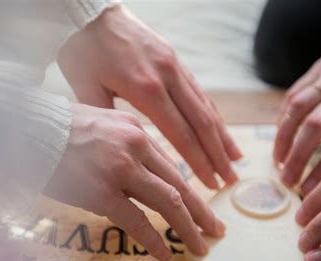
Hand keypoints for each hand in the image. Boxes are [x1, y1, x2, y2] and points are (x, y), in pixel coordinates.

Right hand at [44, 104, 225, 260]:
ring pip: (168, 202)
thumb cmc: (59, 129)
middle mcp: (135, 148)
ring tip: (200, 246)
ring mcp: (120, 170)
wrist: (27, 130)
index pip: (172, 166)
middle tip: (216, 230)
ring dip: (187, 227)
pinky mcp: (101, 192)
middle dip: (201, 212)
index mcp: (136, 131)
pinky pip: (136, 221)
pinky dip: (154, 239)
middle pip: (179, 185)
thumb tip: (144, 173)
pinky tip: (165, 253)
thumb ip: (127, 147)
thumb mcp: (102, 126)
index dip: (191, 190)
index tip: (203, 206)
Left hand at [58, 4, 240, 188]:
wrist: (92, 10)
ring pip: (206, 106)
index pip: (181, 134)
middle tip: (231, 180)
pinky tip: (221, 129)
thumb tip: (118, 149)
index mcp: (145, 88)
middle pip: (201, 123)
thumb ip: (106, 120)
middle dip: (218, 155)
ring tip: (235, 159)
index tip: (211, 184)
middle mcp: (168, 77)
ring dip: (222, 135)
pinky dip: (214, 114)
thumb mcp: (86, 86)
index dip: (199, 161)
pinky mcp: (176, 60)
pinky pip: (200, 91)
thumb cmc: (84, 49)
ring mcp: (175, 66)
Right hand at [274, 13, 320, 191]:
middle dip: (298, 157)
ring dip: (283, 139)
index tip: (310, 189)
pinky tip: (279, 138)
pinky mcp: (314, 72)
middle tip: (287, 181)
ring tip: (277, 162)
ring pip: (297, 111)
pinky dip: (282, 120)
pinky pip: (292, 97)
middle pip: (315, 127)